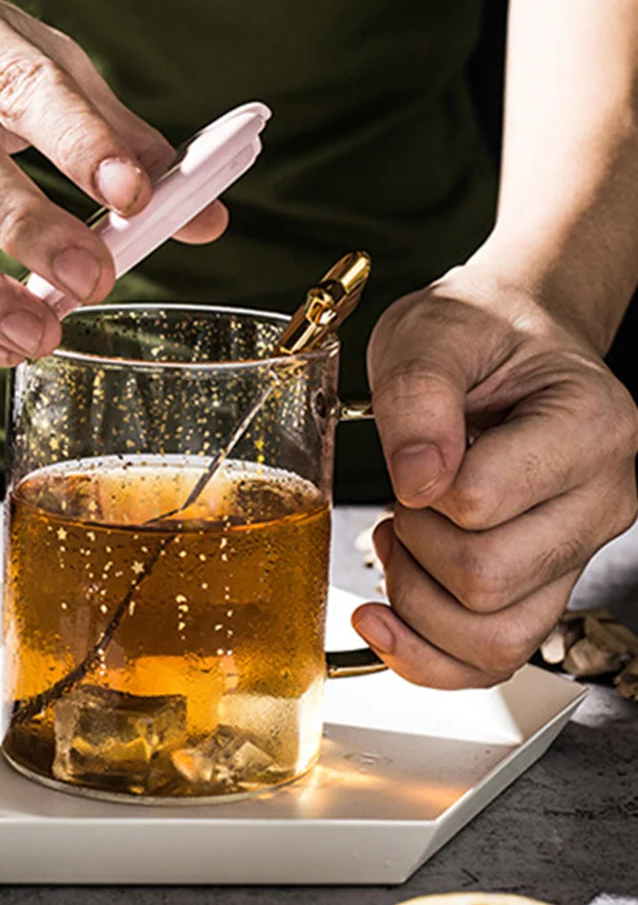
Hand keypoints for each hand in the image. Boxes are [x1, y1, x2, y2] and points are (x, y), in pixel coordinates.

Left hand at [351, 264, 637, 687]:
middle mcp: (602, 497)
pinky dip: (429, 655)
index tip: (411, 457)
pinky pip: (494, 659)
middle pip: (487, 580)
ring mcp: (577, 548)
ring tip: (400, 541)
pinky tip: (387, 618)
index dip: (418, 489)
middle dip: (413, 548)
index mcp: (589, 424)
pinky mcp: (545, 581)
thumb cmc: (477, 332)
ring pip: (494, 639)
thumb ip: (419, 397)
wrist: (510, 338)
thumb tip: (418, 482)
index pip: (480, 501)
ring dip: (416, 604)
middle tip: (401, 501)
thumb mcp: (430, 332)